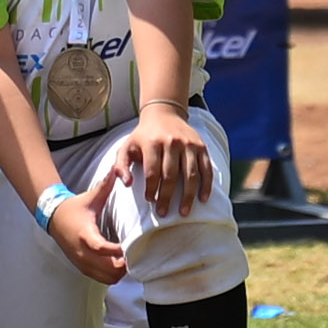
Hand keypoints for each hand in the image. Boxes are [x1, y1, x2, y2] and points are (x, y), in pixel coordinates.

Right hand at [44, 188, 127, 285]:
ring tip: (127, 259)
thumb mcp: (90, 197)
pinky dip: (112, 275)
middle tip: (134, 254)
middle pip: (108, 269)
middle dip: (123, 264)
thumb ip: (105, 186)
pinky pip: (101, 279)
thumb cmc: (75, 208)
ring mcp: (81, 262)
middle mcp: (82, 252)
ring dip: (119, 272)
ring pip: (107, 278)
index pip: (102, 249)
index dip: (117, 252)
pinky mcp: (82, 268)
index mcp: (84, 234)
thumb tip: (117, 169)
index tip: (130, 247)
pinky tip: (117, 263)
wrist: (53, 219)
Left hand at [118, 103, 215, 220]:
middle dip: (168, 197)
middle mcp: (171, 142)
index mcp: (152, 143)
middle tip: (164, 213)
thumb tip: (126, 183)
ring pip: (190, 175)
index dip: (151, 188)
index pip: (152, 171)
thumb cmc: (143, 136)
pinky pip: (206, 170)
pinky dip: (206, 186)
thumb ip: (121, 164)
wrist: (164, 114)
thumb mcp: (127, 146)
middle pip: (171, 176)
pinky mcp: (201, 147)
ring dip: (188, 196)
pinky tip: (202, 199)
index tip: (150, 201)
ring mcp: (189, 145)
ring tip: (184, 212)